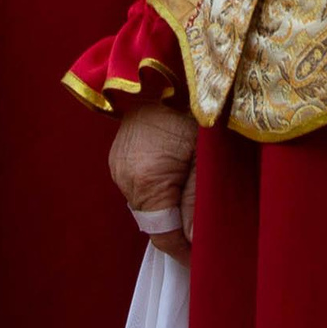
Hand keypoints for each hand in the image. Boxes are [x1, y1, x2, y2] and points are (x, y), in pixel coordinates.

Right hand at [111, 103, 198, 261]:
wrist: (165, 68)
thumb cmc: (193, 109)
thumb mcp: (205, 159)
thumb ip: (198, 204)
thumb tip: (194, 244)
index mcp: (145, 181)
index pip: (164, 237)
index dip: (186, 253)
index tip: (208, 260)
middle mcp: (124, 177)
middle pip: (153, 223)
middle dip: (178, 230)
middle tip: (209, 229)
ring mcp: (117, 164)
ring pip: (146, 206)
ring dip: (168, 209)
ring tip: (195, 201)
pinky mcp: (118, 154)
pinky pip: (138, 186)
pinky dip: (157, 191)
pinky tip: (176, 177)